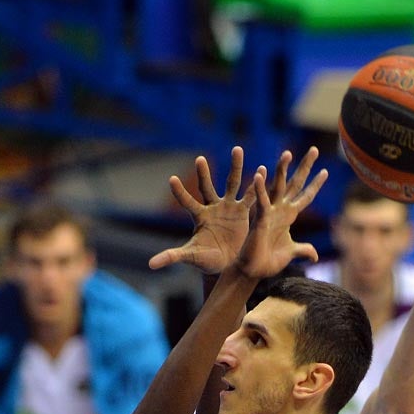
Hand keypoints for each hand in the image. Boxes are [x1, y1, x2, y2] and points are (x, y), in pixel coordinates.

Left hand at [149, 146, 261, 273]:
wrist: (227, 264)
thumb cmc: (207, 260)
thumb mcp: (191, 257)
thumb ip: (172, 256)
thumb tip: (150, 264)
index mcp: (199, 217)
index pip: (187, 202)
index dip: (180, 192)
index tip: (171, 179)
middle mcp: (213, 207)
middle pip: (207, 186)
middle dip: (204, 173)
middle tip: (200, 159)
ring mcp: (229, 207)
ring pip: (232, 183)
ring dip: (236, 166)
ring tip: (237, 149)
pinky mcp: (243, 212)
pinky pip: (250, 195)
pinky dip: (257, 184)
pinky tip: (263, 169)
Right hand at [234, 146, 327, 280]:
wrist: (252, 271)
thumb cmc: (268, 262)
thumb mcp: (290, 253)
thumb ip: (303, 250)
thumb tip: (315, 256)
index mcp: (288, 216)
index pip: (305, 196)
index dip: (315, 185)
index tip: (325, 171)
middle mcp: (279, 210)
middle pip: (294, 183)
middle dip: (305, 167)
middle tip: (314, 149)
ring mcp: (269, 213)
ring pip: (277, 186)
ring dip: (282, 169)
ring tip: (288, 153)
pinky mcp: (259, 220)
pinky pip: (260, 201)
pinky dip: (260, 188)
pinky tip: (260, 172)